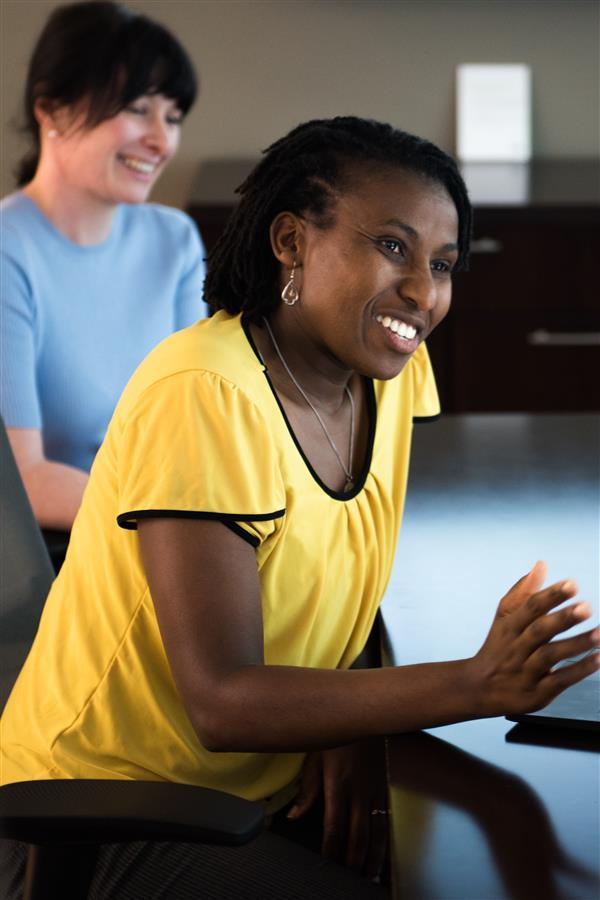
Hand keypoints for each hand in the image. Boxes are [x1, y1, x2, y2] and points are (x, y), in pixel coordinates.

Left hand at [287, 740, 388, 878]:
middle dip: (354, 859)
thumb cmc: (334, 733)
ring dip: (373, 855)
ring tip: (369, 876)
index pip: (334, 825)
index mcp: (337, 783)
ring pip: (376, 830)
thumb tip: (292, 817)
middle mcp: (358, 789)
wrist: (364, 713)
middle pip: (358, 833)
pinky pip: (386, 817)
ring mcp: (374, 788)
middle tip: (350, 879)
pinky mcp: (383, 785)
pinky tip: (382, 853)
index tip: (328, 864)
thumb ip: (306, 790)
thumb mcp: (313, 756)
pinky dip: (385, 839)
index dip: (332, 848)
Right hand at [472, 561, 599, 716]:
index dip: (551, 596)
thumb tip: (541, 564)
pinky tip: (598, 659)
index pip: (530, 608)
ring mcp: (525, 671)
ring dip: (576, 644)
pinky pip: (559, 681)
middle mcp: (516, 648)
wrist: (478, 689)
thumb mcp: (504, 618)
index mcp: (509, 627)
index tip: (572, 584)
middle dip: (563, 619)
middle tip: (587, 608)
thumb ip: (523, 592)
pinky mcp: (537, 693)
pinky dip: (578, 670)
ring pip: (550, 656)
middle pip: (539, 631)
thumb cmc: (498, 647)